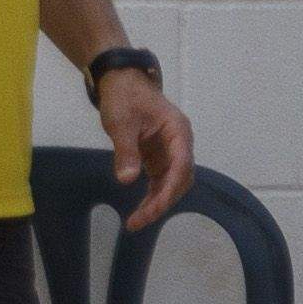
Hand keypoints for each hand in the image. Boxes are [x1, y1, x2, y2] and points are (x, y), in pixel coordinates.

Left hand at [93, 66, 192, 228]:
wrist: (122, 82)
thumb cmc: (124, 97)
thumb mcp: (121, 122)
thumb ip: (126, 151)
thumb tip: (127, 180)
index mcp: (178, 132)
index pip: (181, 166)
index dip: (170, 189)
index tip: (155, 206)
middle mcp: (180, 145)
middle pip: (179, 180)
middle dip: (162, 202)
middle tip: (139, 220)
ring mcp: (171, 152)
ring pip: (171, 184)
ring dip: (157, 202)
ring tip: (136, 221)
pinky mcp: (159, 156)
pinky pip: (160, 180)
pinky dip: (152, 195)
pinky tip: (140, 209)